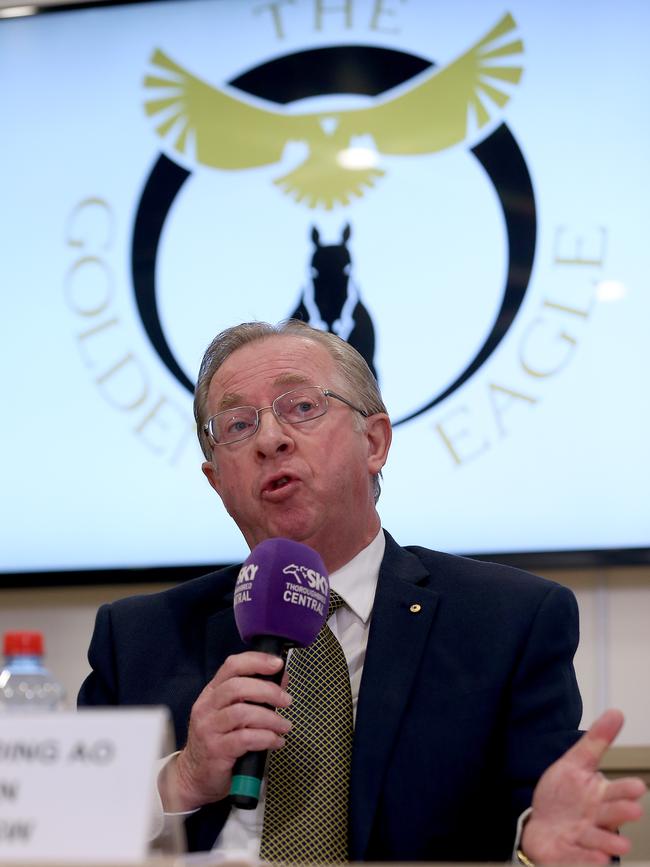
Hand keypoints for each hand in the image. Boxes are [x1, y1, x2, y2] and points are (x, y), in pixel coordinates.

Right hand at [158, 651, 291, 811]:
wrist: (194, 776)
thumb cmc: (219, 741)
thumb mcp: (234, 713)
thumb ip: (255, 694)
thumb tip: (282, 677)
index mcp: (212, 692)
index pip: (232, 666)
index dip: (256, 661)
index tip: (277, 664)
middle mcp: (207, 707)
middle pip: (237, 687)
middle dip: (267, 691)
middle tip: (286, 700)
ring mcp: (209, 729)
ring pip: (242, 713)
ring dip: (270, 718)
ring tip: (284, 726)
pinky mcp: (216, 750)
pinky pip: (245, 739)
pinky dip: (266, 738)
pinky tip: (276, 741)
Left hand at [522, 709, 646, 863]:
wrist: (541, 826)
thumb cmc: (564, 796)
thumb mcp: (575, 764)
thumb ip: (596, 741)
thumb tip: (617, 712)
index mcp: (600, 796)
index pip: (617, 792)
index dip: (626, 790)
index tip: (636, 787)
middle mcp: (597, 819)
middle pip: (611, 815)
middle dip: (621, 813)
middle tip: (633, 810)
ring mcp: (585, 840)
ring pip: (599, 841)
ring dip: (608, 841)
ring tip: (619, 845)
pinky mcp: (570, 857)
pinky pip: (578, 860)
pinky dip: (585, 860)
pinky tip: (595, 859)